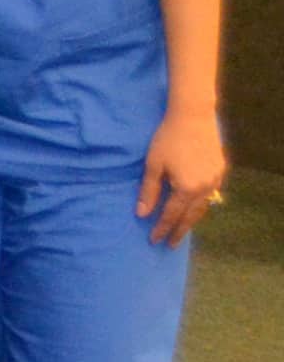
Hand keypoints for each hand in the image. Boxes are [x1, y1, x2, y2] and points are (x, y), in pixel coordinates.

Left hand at [139, 105, 227, 243]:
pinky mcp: (220, 171)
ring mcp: (215, 180)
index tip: (154, 240)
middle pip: (191, 216)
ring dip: (191, 219)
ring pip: (203, 207)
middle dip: (179, 231)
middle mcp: (205, 188)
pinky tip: (193, 207)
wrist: (193, 117)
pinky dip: (200, 205)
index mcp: (187, 188)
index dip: (162, 228)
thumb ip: (149, 191)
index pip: (172, 215)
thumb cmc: (168, 139)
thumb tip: (141, 214)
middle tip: (170, 244)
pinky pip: (209, 194)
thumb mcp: (153, 166)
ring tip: (181, 229)